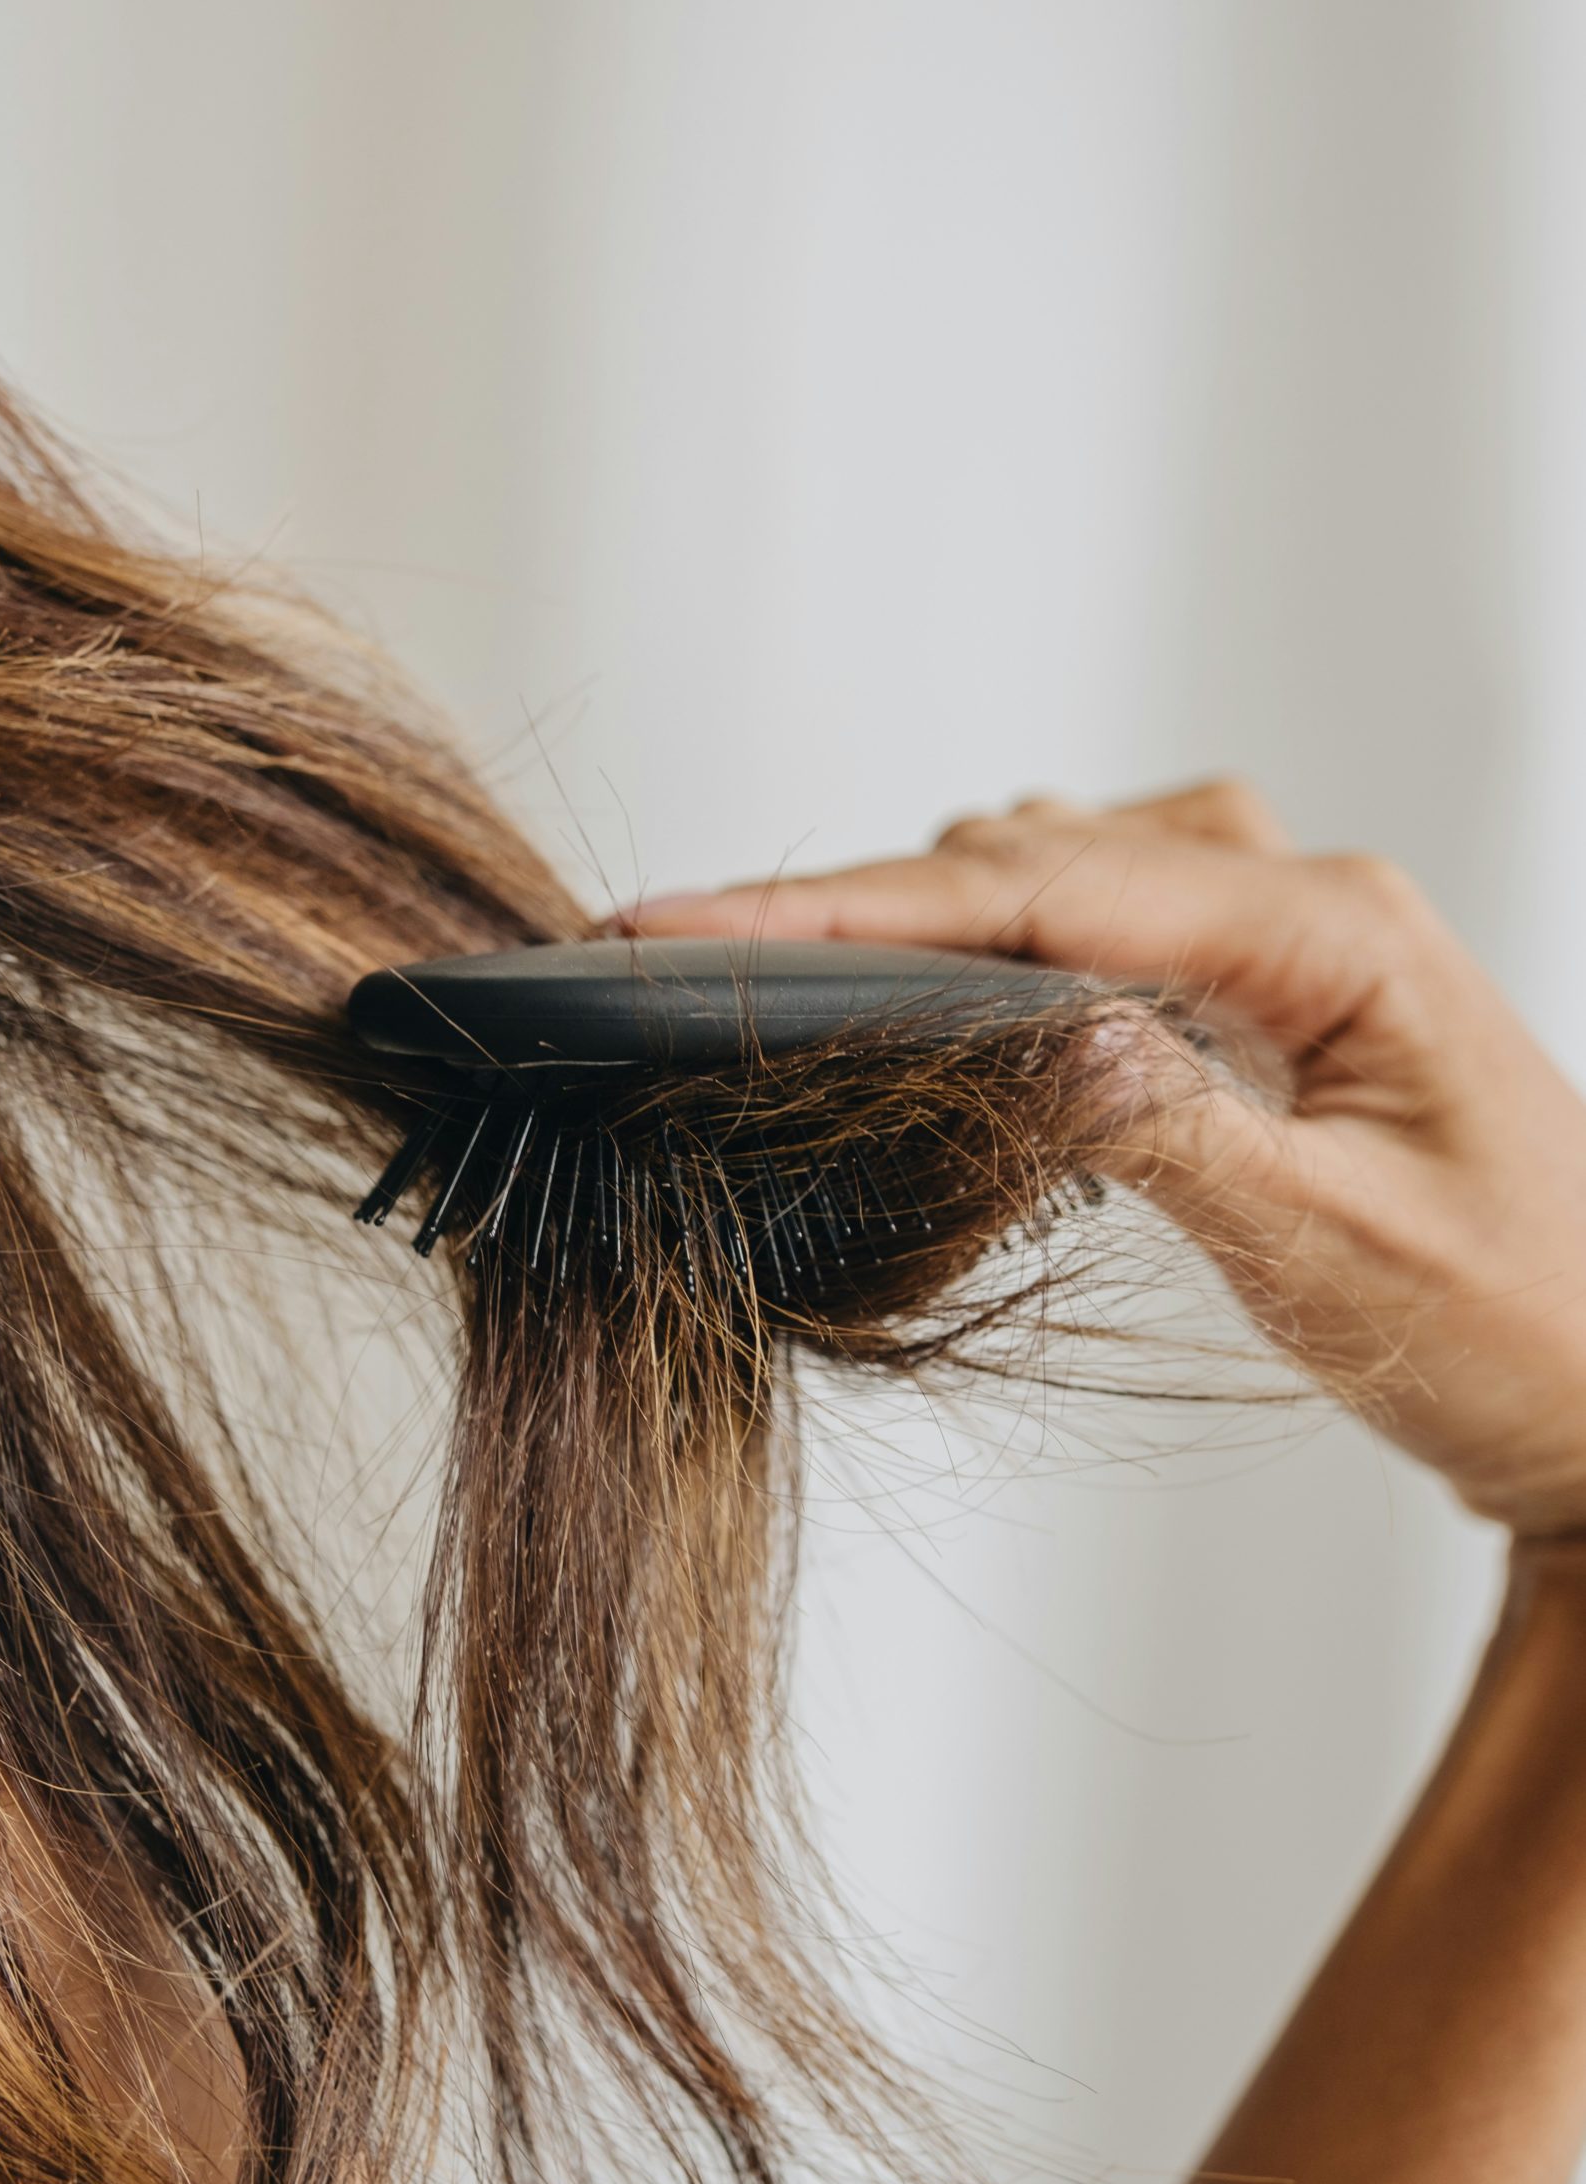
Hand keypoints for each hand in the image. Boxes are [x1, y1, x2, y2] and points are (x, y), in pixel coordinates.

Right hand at [620, 781, 1585, 1539]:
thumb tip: (1019, 1035)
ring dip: (926, 927)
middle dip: (852, 910)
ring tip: (785, 997)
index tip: (682, 922)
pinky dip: (997, 959)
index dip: (842, 906)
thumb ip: (1174, 1131)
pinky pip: (1097, 923)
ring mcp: (1285, 932)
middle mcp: (1304, 897)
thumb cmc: (1520, 1327)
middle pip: (1027, 856)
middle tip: (687, 973)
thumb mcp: (1338, 1248)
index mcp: (1333, 929)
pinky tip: (940, 1024)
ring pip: (1055, 872)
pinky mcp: (1264, 986)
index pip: (1038, 889)